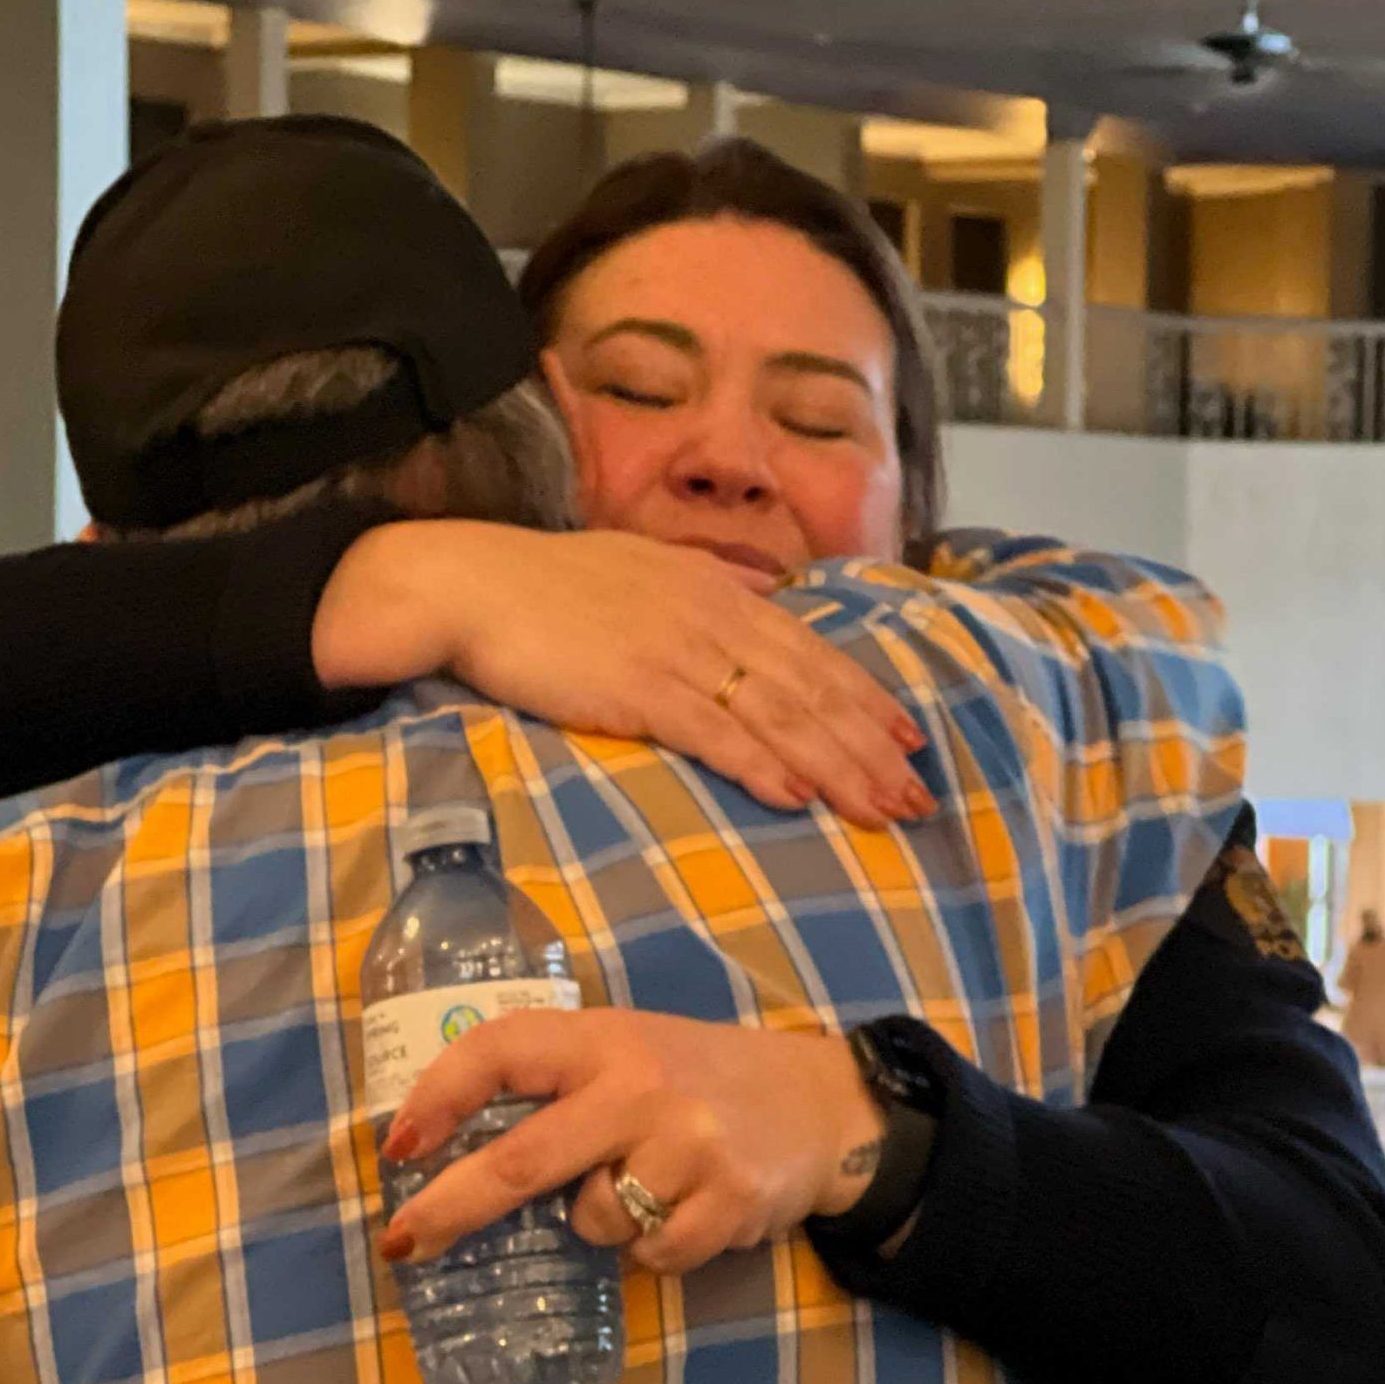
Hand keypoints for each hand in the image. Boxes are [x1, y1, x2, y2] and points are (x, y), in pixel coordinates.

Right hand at [313, 521, 931, 826]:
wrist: (466, 583)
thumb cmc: (542, 588)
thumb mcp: (639, 575)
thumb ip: (700, 597)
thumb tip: (753, 614)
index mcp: (714, 589)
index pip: (809, 650)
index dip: (863, 696)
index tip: (906, 737)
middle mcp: (711, 615)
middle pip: (810, 688)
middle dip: (870, 746)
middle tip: (918, 796)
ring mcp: (676, 650)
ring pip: (779, 714)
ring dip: (836, 766)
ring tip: (880, 808)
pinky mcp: (636, 686)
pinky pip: (713, 731)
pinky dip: (760, 763)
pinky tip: (797, 794)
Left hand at [378, 1010, 887, 1276]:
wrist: (820, 1104)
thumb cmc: (696, 1079)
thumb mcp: (627, 1051)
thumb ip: (556, 1084)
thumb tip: (444, 1155)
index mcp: (602, 1039)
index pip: (502, 1051)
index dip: (440, 1095)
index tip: (397, 1146)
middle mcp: (640, 1086)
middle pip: (521, 1160)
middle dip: (451, 1208)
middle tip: (403, 1243)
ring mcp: (687, 1145)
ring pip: (592, 1222)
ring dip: (598, 1223)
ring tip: (646, 1188)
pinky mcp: (728, 1202)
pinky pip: (649, 1257)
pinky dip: (653, 1250)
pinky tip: (686, 1211)